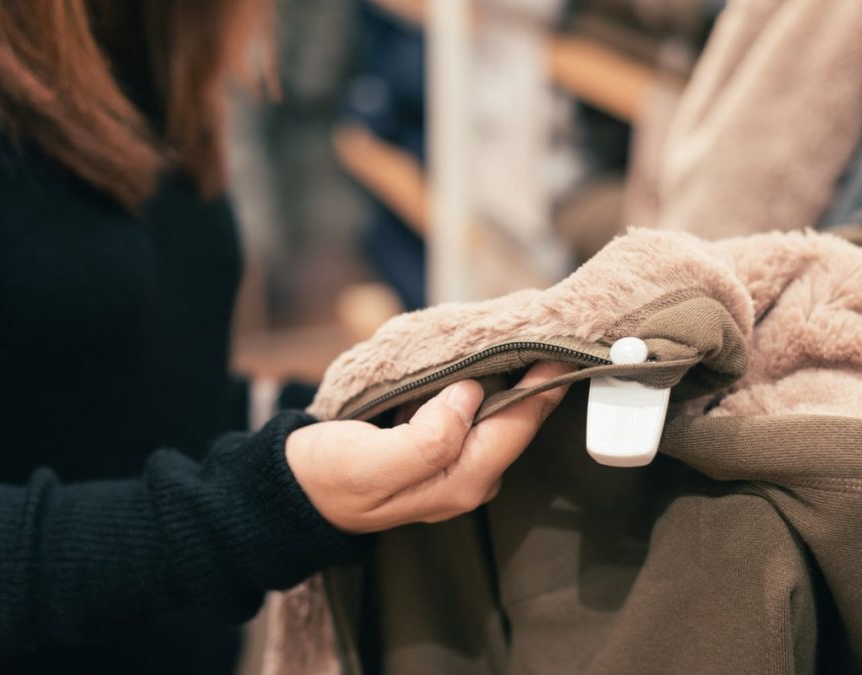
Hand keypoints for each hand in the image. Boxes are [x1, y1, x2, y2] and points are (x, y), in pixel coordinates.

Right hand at [286, 361, 573, 532]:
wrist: (297, 487)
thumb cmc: (329, 475)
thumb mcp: (370, 464)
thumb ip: (425, 439)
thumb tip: (468, 396)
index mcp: (461, 481)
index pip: (518, 427)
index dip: (545, 386)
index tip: (564, 345)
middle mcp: (469, 476)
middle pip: (519, 420)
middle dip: (539, 378)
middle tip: (553, 330)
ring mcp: (458, 463)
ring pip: (501, 414)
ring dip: (515, 377)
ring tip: (528, 335)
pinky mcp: (443, 448)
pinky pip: (478, 411)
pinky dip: (488, 382)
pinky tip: (489, 358)